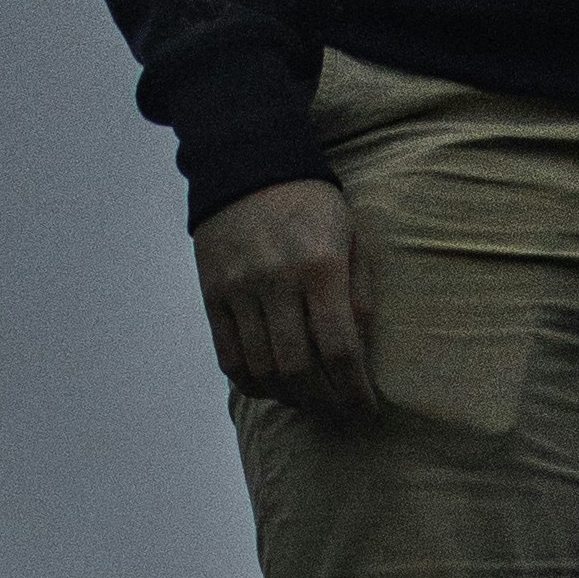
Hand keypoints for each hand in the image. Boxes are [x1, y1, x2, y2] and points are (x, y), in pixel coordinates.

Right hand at [195, 175, 375, 417]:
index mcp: (320, 266)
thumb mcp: (350, 238)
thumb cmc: (311, 206)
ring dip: (290, 397)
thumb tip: (360, 355)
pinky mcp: (212, 295)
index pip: (339, 349)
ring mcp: (239, 290)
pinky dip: (252, 383)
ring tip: (310, 401)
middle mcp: (276, 281)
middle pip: (299, 369)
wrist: (247, 164)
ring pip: (262, 369)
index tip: (366, 408)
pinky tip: (272, 387)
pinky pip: (228, 357)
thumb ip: (358, 295)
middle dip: (325, 403)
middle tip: (340, 413)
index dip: (354, 390)